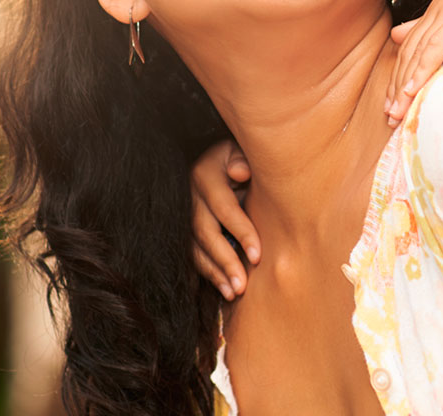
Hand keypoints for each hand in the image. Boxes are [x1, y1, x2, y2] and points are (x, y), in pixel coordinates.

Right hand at [189, 139, 258, 300]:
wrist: (220, 158)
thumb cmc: (240, 156)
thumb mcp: (240, 150)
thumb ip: (243, 159)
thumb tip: (242, 171)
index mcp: (204, 174)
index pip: (224, 208)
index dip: (241, 232)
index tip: (258, 255)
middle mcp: (189, 196)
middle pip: (205, 232)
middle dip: (225, 260)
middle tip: (242, 285)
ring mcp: (184, 213)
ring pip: (195, 248)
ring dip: (215, 272)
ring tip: (233, 293)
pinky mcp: (185, 229)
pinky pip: (192, 254)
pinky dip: (208, 273)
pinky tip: (223, 289)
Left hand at [386, 0, 442, 123]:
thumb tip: (402, 39)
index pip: (411, 47)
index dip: (399, 77)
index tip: (393, 108)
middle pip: (409, 50)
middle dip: (397, 85)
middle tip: (390, 116)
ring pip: (418, 50)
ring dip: (405, 84)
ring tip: (399, 113)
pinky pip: (435, 47)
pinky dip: (422, 71)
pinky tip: (414, 92)